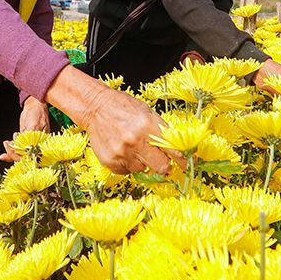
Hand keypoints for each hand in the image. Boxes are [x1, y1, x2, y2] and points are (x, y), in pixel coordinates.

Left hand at [0, 96, 50, 163]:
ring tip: (6, 143)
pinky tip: (6, 144)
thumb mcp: (35, 125)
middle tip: (7, 145)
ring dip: (10, 151)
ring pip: (19, 154)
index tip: (14, 153)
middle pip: (25, 158)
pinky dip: (10, 149)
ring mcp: (30, 145)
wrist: (34, 106)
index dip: (22, 157)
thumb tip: (27, 148)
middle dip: (14, 154)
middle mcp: (37, 147)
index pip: (33, 157)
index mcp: (43, 145)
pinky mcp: (24, 142)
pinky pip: (17, 149)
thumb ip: (31, 137)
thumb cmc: (39, 114)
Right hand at [45, 65, 184, 175]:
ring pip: (143, 170)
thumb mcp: (147, 112)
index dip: (182, 160)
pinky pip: (126, 171)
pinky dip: (127, 164)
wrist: (95, 107)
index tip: (185, 165)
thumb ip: (161, 131)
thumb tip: (176, 150)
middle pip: (161, 167)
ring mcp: (122, 152)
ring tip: (133, 147)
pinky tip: (122, 150)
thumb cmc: (123, 108)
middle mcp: (135, 140)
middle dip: (163, 165)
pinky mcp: (110, 161)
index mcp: (148, 125)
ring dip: (141, 162)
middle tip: (159, 159)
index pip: (173, 150)